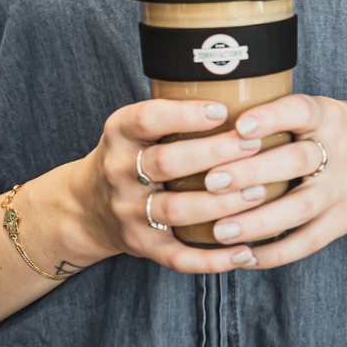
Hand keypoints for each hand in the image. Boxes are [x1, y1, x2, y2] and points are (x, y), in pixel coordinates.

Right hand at [70, 97, 270, 274]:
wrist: (87, 207)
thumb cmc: (130, 156)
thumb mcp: (134, 126)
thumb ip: (170, 113)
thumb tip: (234, 86)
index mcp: (119, 133)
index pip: (147, 118)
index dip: (184, 115)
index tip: (222, 110)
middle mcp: (118, 171)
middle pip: (167, 162)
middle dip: (215, 153)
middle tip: (254, 144)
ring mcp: (128, 212)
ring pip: (177, 209)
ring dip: (222, 202)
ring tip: (259, 191)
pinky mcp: (140, 246)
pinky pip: (178, 257)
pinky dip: (212, 259)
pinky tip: (244, 252)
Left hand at [168, 96, 346, 269]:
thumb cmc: (342, 130)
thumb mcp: (323, 109)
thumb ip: (283, 114)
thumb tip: (218, 116)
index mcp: (330, 116)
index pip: (300, 111)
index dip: (271, 117)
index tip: (239, 126)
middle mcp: (340, 152)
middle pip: (296, 162)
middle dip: (251, 172)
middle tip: (211, 180)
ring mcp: (345, 189)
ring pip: (300, 208)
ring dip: (257, 221)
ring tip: (220, 229)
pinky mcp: (346, 221)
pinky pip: (308, 241)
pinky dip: (276, 253)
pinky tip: (245, 256)